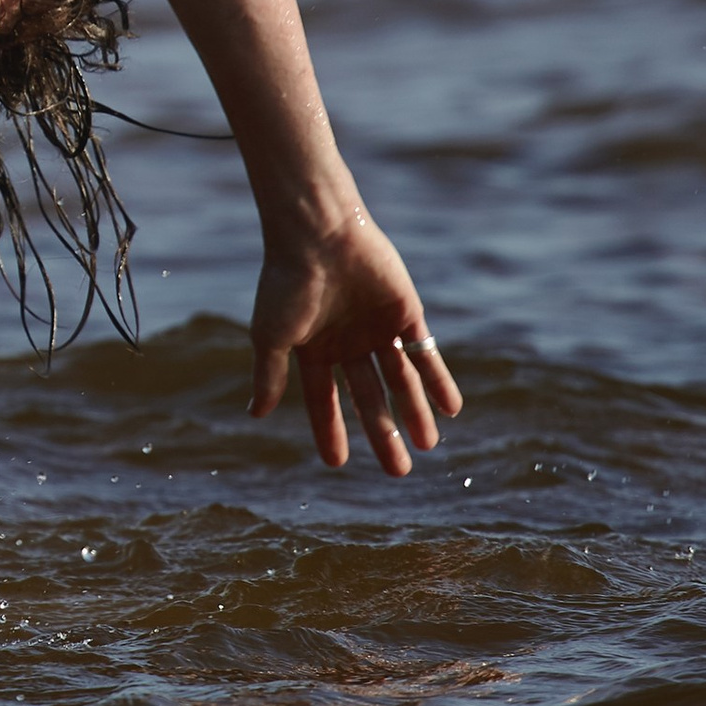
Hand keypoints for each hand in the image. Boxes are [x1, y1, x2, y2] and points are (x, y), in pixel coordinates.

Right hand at [249, 215, 459, 476]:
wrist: (318, 234)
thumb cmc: (287, 283)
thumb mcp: (271, 336)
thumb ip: (268, 376)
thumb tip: (255, 414)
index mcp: (314, 349)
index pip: (324, 399)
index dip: (330, 430)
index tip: (337, 464)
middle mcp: (347, 341)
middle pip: (369, 397)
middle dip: (382, 434)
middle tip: (398, 471)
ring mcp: (377, 327)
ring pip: (400, 380)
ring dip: (414, 412)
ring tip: (427, 446)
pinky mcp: (405, 311)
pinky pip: (424, 352)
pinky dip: (438, 380)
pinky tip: (450, 408)